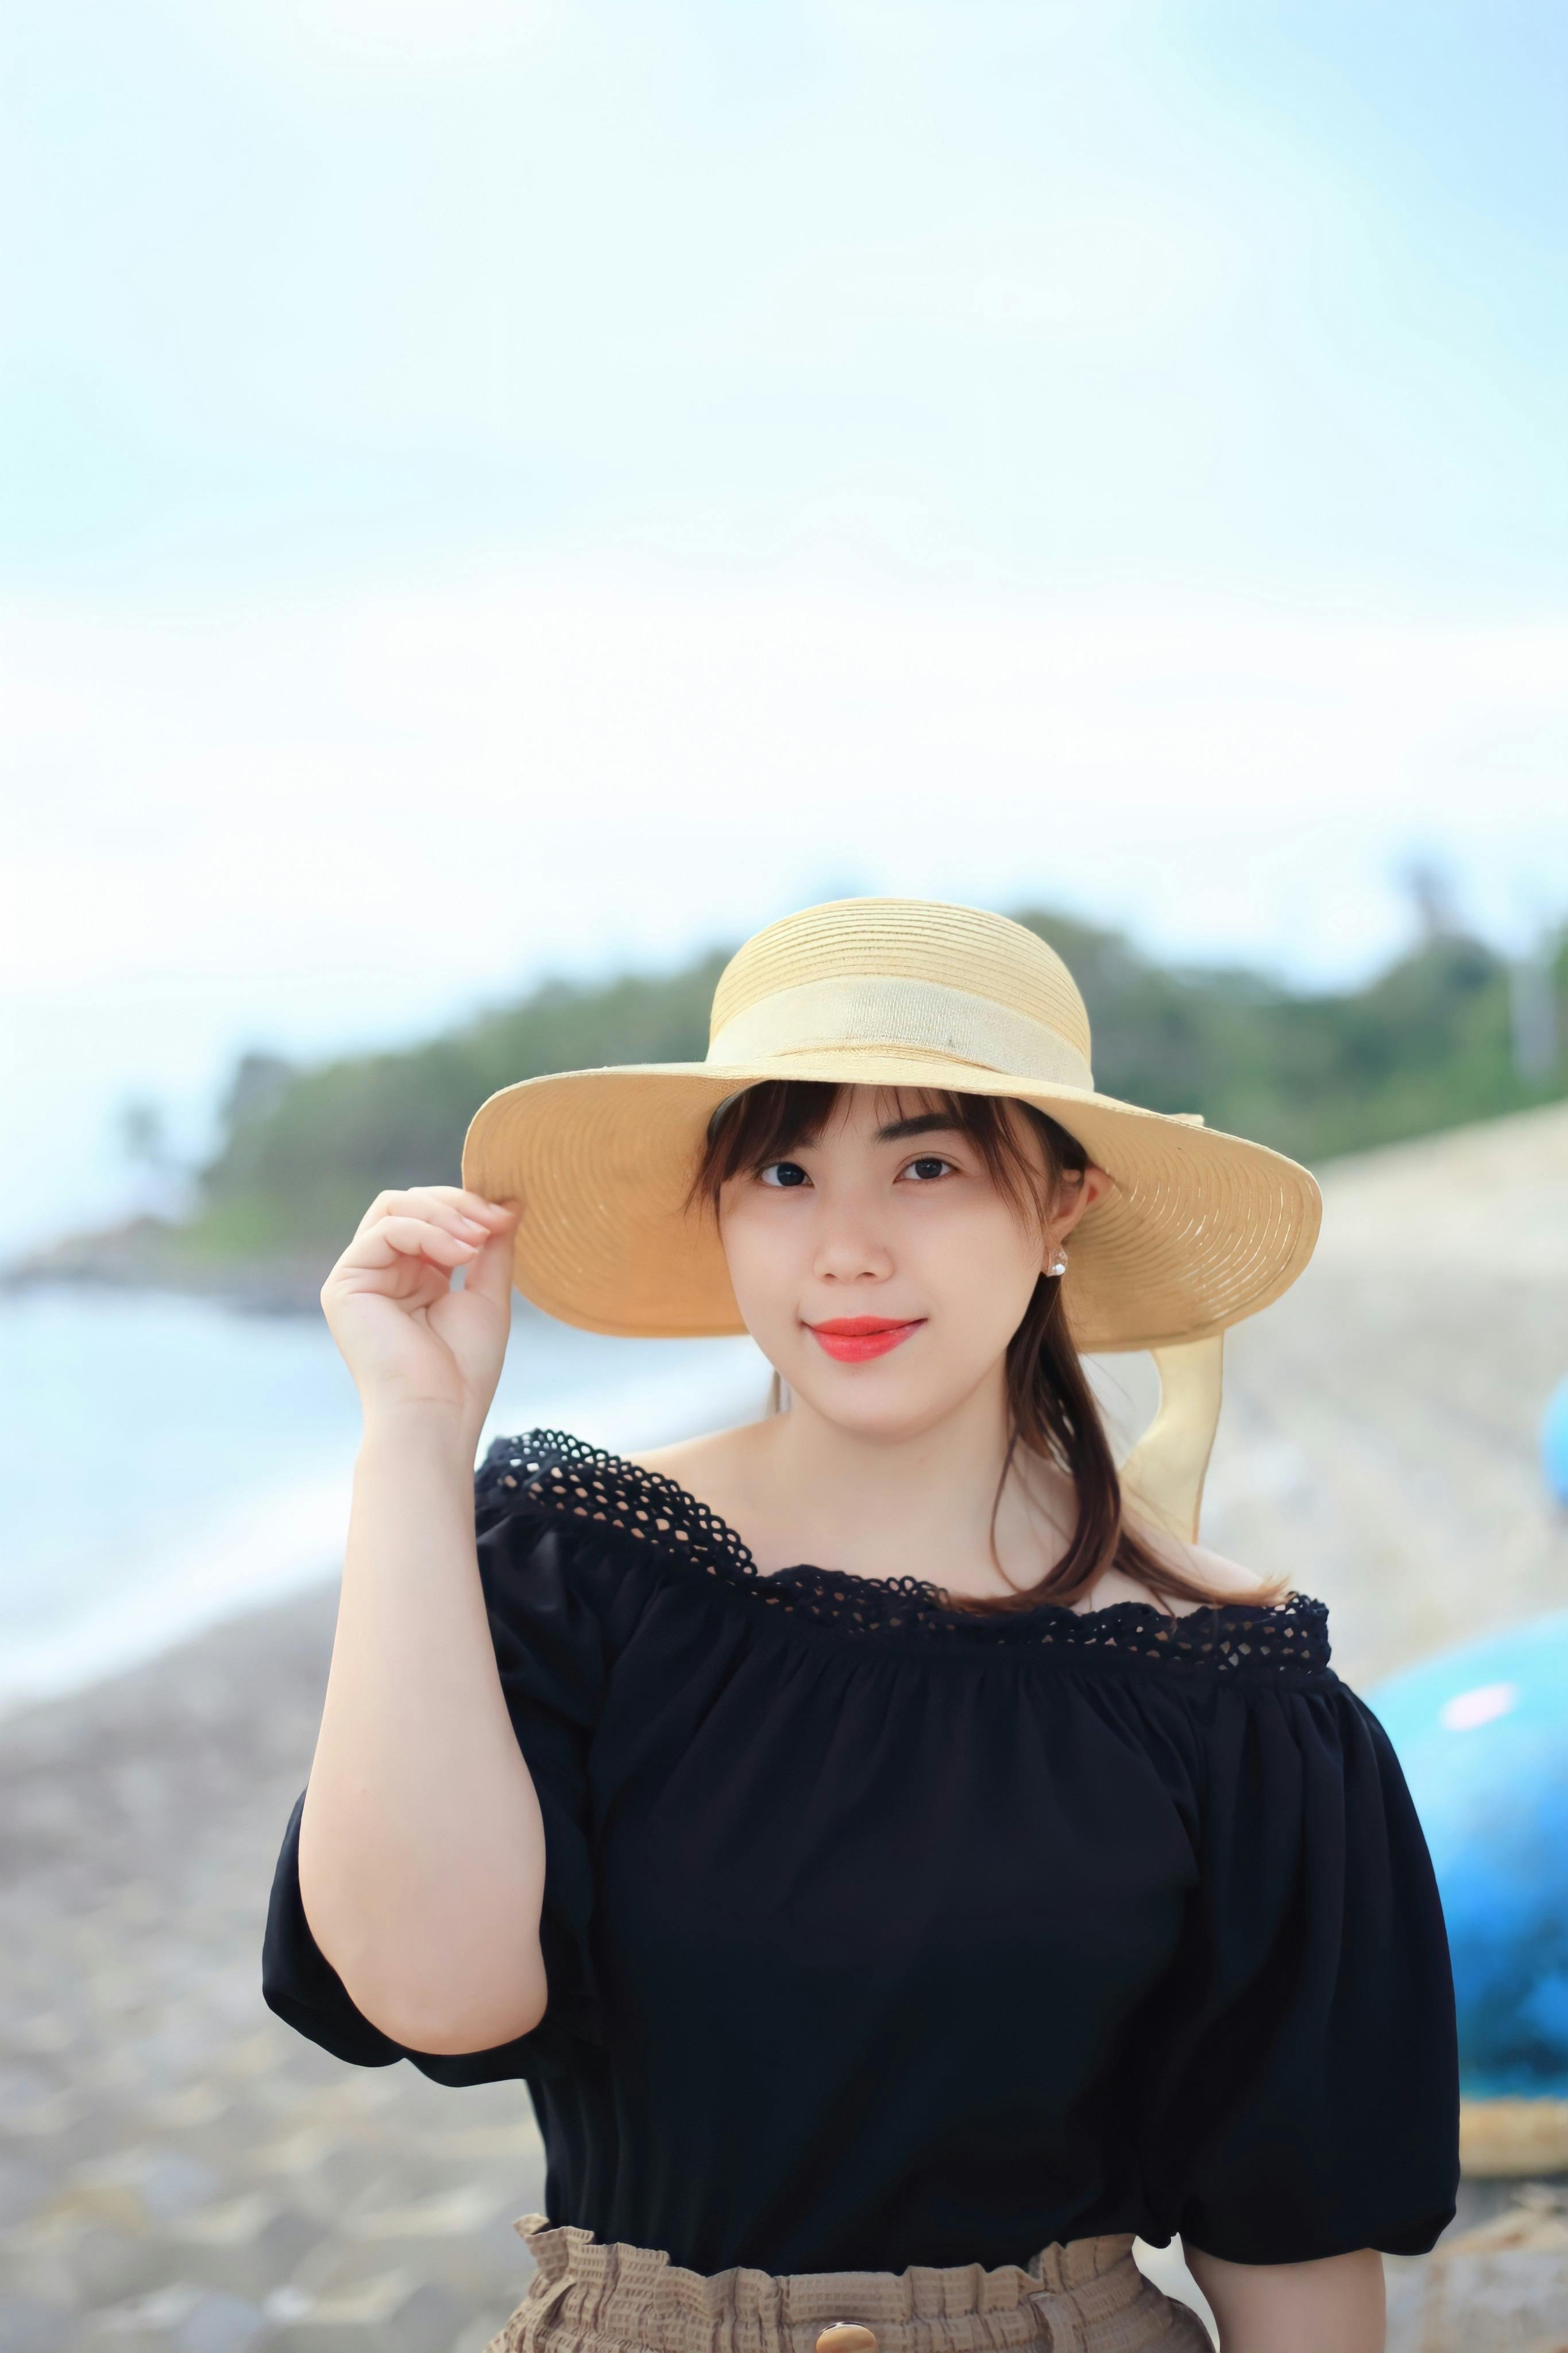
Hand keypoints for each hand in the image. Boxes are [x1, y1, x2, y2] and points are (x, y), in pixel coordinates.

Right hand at [320, 1185, 521, 1445]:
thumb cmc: (462, 1370)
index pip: (430, 1215)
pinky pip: (384, 1231)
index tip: (507, 1215)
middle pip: (409, 1203)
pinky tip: (459, 1254)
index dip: (467, 1207)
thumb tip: (511, 1202)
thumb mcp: (487, 1295)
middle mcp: (381, 1273)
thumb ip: (493, 1247)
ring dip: (444, 1215)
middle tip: (494, 1220)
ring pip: (394, 1208)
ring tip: (477, 1241)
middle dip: (457, 1204)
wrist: (437, 1413)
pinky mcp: (345, 1284)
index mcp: (413, 1276)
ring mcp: (359, 1277)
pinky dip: (427, 1232)